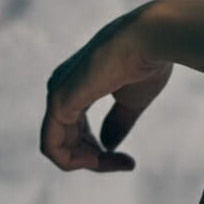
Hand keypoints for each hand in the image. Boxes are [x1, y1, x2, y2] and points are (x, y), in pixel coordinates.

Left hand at [41, 2, 173, 172]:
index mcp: (77, 85)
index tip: (129, 161)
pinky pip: (52, 146)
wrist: (151, 38)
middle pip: (67, 142)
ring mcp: (56, 94)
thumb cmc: (147, 62)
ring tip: (120, 163)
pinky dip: (73, 160)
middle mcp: (60, 89)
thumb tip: (108, 146)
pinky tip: (100, 159)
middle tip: (128, 164)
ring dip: (89, 162)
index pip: (76, 130)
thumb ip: (117, 123)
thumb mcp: (132, 101)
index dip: (100, 151)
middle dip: (96, 160)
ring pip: (57, 148)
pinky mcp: (58, 101)